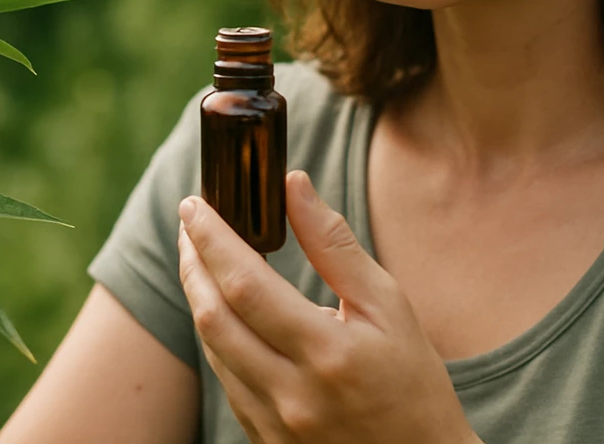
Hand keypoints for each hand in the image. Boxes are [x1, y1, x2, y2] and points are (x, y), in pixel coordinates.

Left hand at [177, 170, 477, 443]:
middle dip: (193, 263)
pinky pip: (226, 381)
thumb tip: (293, 186)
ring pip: (213, 351)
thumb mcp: (390, 305)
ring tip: (201, 257)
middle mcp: (291, 395)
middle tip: (190, 223)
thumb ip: (335, 246)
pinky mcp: (264, 441)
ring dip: (199, 298)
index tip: (195, 205)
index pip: (247, 284)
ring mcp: (273, 425)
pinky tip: (224, 311)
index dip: (213, 239)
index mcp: (327, 354)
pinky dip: (217, 338)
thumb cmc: (414, 381)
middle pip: (214, 319)